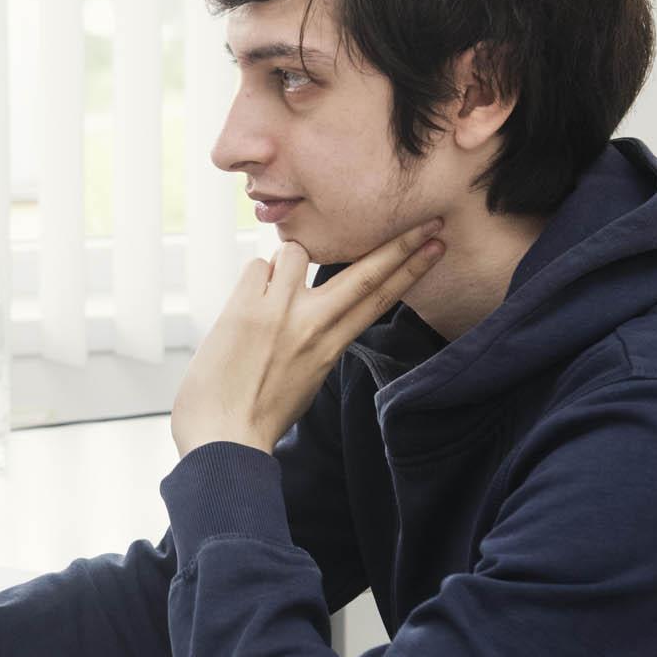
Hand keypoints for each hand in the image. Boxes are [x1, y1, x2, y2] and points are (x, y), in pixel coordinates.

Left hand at [170, 219, 444, 456]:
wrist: (222, 436)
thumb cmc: (257, 414)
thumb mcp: (304, 378)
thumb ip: (315, 340)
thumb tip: (305, 305)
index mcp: (330, 348)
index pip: (380, 301)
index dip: (410, 271)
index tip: (434, 247)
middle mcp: (313, 325)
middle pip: (366, 274)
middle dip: (401, 245)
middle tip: (430, 219)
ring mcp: (281, 312)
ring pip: (296, 252)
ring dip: (283, 267)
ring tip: (266, 300)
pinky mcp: (246, 306)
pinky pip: (257, 266)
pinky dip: (251, 282)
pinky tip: (242, 309)